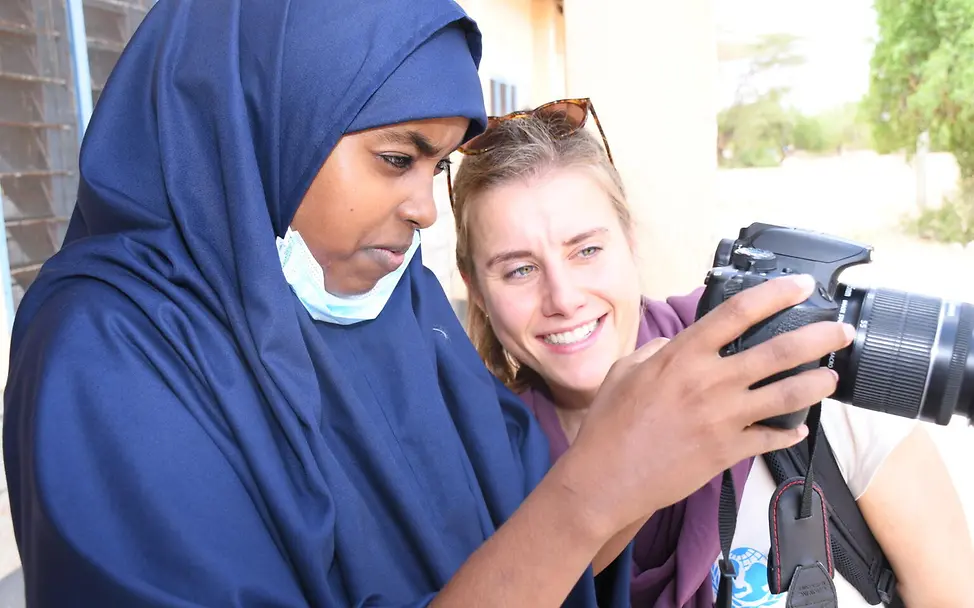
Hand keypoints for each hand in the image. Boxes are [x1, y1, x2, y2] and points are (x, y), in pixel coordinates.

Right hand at [555, 274, 854, 540]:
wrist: (607, 478)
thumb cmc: (609, 426)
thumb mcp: (624, 371)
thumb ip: (656, 351)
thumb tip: (674, 344)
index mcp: (683, 356)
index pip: (738, 312)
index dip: (775, 294)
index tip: (800, 286)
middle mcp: (709, 382)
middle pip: (778, 351)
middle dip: (818, 337)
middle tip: (840, 331)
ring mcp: (722, 418)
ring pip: (787, 394)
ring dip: (816, 383)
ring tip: (832, 376)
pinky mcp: (727, 451)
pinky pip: (771, 438)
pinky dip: (789, 432)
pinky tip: (799, 428)